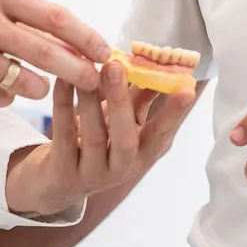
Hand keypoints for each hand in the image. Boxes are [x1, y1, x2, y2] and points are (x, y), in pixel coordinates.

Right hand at [0, 0, 107, 105]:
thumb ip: (16, 13)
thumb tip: (65, 34)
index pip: (53, 16)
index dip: (84, 36)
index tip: (105, 50)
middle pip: (46, 51)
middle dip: (78, 70)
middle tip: (97, 82)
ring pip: (23, 79)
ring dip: (39, 87)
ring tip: (40, 85)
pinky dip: (5, 97)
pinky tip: (0, 90)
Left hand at [4, 62, 197, 216]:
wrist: (59, 183)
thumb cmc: (97, 145)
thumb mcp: (122, 124)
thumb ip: (139, 97)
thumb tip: (157, 63)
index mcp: (142, 155)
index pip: (162, 134)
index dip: (174, 114)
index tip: (187, 90)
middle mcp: (121, 169)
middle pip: (125, 139)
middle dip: (121, 101)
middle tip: (116, 66)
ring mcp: (91, 175)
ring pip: (93, 135)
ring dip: (90, 98)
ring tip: (86, 68)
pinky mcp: (63, 172)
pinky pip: (64, 136)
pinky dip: (63, 106)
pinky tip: (63, 81)